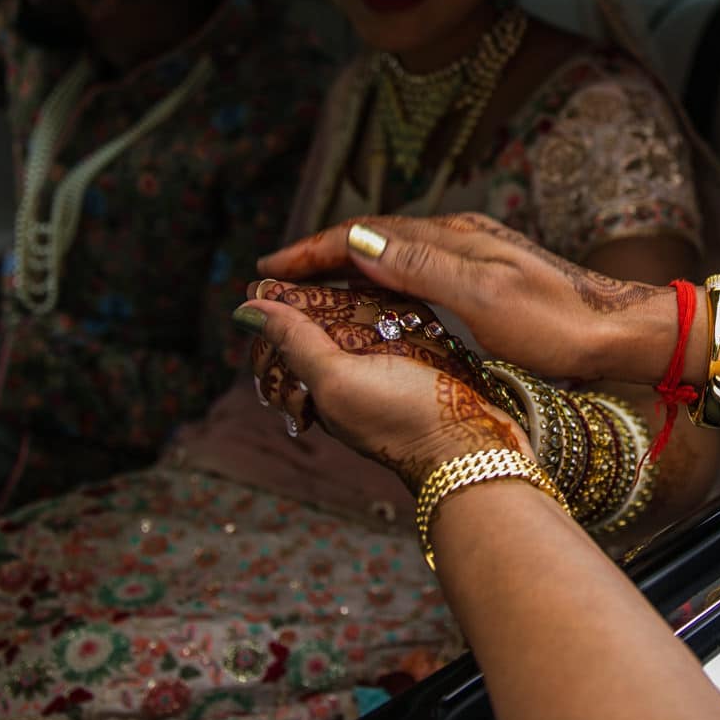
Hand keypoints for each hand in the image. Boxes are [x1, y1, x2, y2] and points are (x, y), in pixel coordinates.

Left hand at [239, 280, 529, 493]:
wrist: (473, 444)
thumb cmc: (403, 418)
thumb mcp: (335, 378)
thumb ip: (295, 342)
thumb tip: (247, 309)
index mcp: (318, 388)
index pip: (280, 341)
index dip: (277, 310)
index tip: (283, 281)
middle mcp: (347, 380)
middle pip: (318, 327)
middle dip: (320, 303)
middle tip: (328, 275)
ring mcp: (385, 372)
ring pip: (358, 322)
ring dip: (360, 302)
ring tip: (370, 285)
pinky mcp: (420, 364)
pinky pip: (397, 327)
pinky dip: (395, 310)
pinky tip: (405, 298)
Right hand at [257, 215, 681, 385]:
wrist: (621, 336)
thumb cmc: (560, 325)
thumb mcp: (486, 300)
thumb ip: (423, 267)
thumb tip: (358, 239)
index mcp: (456, 238)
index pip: (367, 232)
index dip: (314, 248)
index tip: (269, 268)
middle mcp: (462, 238)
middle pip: (375, 237)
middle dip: (323, 253)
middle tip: (278, 278)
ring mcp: (476, 257)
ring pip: (395, 253)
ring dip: (350, 266)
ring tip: (313, 287)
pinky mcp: (487, 280)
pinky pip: (417, 271)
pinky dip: (382, 280)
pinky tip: (378, 301)